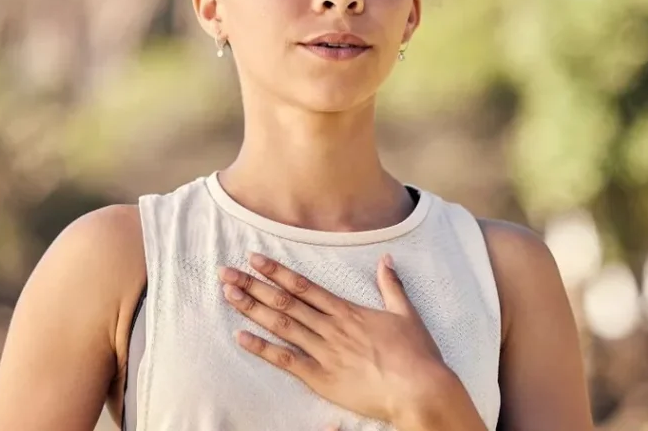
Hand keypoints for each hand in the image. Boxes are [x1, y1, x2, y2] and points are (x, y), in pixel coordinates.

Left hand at [218, 252, 452, 425]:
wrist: (420, 388)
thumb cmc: (416, 354)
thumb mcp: (406, 314)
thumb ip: (391, 285)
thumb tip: (386, 260)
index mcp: (348, 311)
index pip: (304, 286)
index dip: (277, 272)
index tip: (255, 260)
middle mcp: (331, 327)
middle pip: (285, 301)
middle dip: (254, 285)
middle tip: (227, 273)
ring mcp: (324, 352)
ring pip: (282, 325)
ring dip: (253, 309)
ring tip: (229, 295)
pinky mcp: (322, 378)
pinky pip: (286, 360)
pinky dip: (263, 348)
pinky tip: (242, 337)